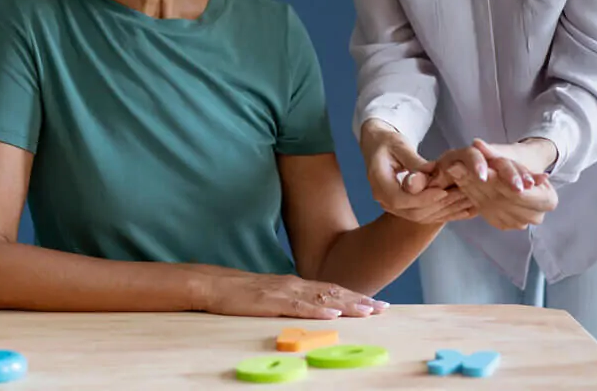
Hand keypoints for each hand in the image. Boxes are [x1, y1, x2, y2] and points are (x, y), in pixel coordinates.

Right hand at [203, 273, 389, 319]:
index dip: (355, 296)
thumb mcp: (271, 296)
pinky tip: (333, 312)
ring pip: (322, 298)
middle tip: (384, 307)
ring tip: (368, 311)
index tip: (376, 303)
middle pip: (334, 292)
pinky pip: (299, 306)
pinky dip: (318, 309)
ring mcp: (283, 292)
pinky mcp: (271, 301)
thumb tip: (312, 309)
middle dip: (360, 300)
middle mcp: (294, 284)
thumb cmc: (240, 293)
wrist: (213, 284)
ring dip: (348, 304)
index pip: (332, 290)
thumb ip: (291, 301)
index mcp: (295, 284)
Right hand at [359, 120, 472, 223]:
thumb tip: (431, 170)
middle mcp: (382, 198)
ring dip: (442, 211)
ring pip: (418, 217)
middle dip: (437, 205)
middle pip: (411, 212)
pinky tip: (460, 209)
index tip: (443, 191)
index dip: (422, 198)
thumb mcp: (399, 145)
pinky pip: (421, 215)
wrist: (376, 145)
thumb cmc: (387, 141)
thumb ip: (414, 160)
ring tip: (464, 201)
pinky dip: (441, 213)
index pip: (400, 199)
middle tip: (459, 196)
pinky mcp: (400, 207)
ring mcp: (390, 205)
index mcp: (378, 181)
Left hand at [442, 141, 557, 230]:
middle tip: (454, 167)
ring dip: (471, 190)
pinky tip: (460, 183)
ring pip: (490, 206)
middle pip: (502, 201)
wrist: (522, 176)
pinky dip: (472, 196)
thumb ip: (492, 152)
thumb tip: (475, 143)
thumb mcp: (508, 155)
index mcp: (548, 200)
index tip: (476, 169)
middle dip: (478, 183)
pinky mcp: (504, 225)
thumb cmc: (519, 162)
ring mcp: (519, 224)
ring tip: (454, 172)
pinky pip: (486, 212)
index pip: (517, 192)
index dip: (496, 181)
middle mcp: (535, 217)